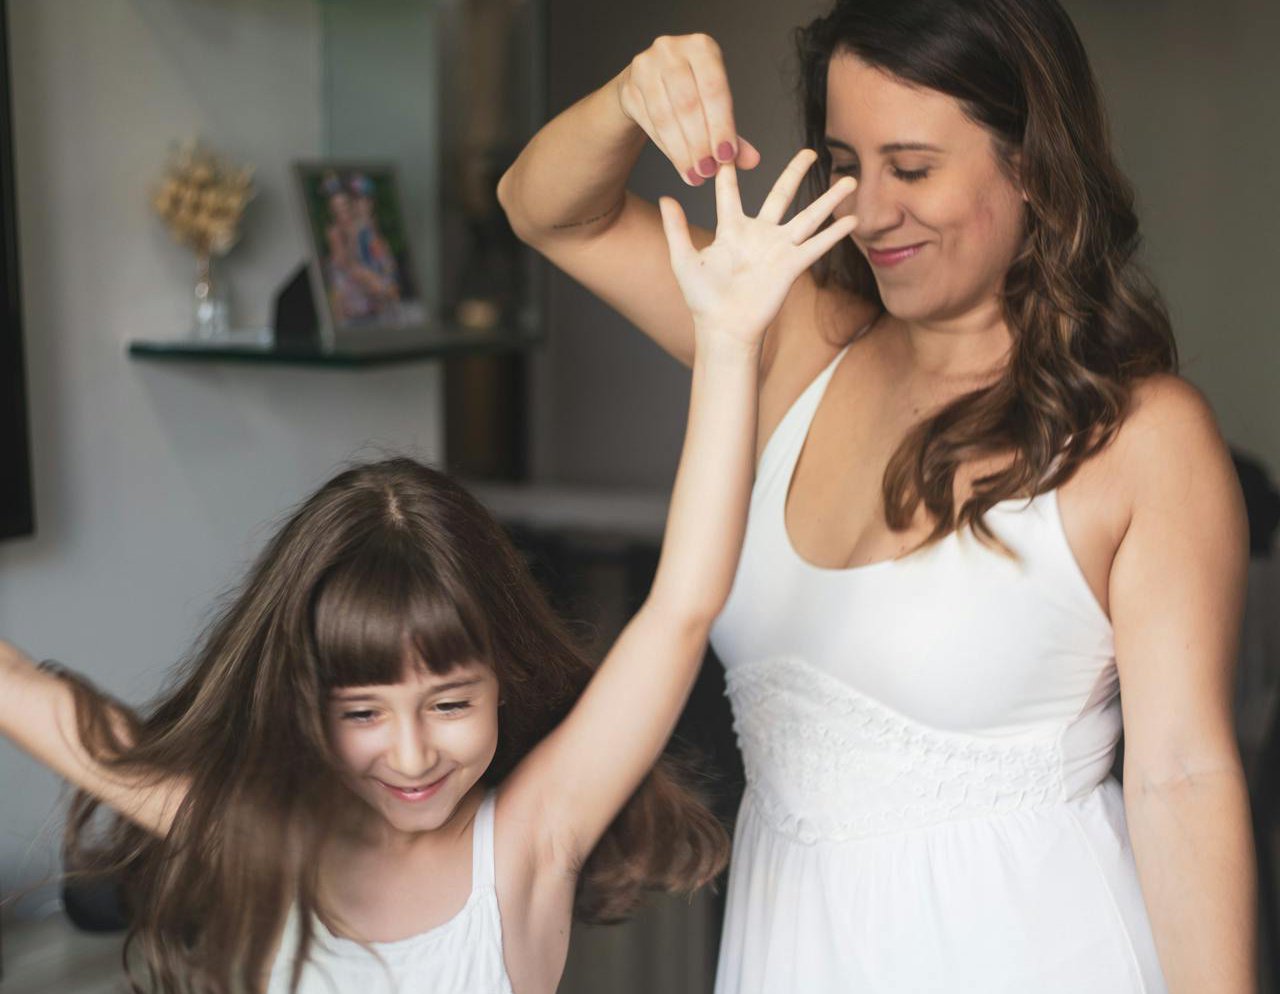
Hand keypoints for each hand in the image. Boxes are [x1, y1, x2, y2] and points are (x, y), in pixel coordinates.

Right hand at [616, 34, 761, 186]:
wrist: (649, 82)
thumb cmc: (691, 91)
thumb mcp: (714, 104)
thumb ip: (731, 130)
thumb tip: (752, 160)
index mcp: (701, 46)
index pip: (714, 89)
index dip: (721, 126)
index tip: (726, 157)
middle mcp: (670, 50)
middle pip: (688, 104)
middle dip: (700, 143)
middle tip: (709, 172)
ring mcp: (645, 67)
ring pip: (666, 117)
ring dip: (682, 151)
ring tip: (696, 175)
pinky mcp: (629, 88)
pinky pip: (650, 124)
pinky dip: (667, 149)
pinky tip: (680, 165)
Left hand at [657, 149, 857, 349]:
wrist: (723, 328)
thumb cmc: (702, 300)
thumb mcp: (683, 260)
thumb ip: (675, 229)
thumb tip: (665, 197)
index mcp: (731, 230)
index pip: (730, 192)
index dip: (729, 171)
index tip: (730, 145)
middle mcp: (759, 235)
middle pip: (781, 195)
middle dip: (795, 173)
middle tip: (809, 152)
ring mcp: (778, 249)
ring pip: (809, 216)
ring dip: (829, 198)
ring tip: (851, 179)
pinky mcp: (791, 266)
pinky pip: (817, 245)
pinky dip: (835, 233)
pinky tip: (852, 219)